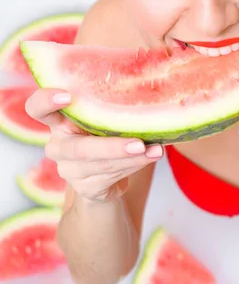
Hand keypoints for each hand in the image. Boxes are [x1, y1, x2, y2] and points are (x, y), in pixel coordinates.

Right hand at [25, 88, 162, 201]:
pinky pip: (111, 176)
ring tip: (155, 151)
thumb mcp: (103, 123)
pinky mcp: (85, 187)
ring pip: (101, 164)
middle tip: (139, 143)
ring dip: (132, 158)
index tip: (66, 96)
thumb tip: (146, 97)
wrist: (105, 181)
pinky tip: (150, 158)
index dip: (45, 101)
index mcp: (58, 122)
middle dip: (111, 147)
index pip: (37, 109)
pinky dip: (133, 166)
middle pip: (78, 148)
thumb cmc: (106, 139)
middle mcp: (58, 146)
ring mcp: (68, 169)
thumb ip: (110, 110)